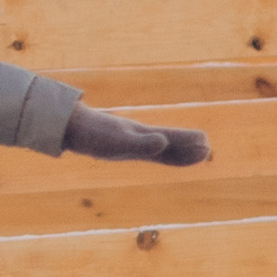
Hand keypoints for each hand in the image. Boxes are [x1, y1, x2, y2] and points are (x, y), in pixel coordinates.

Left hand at [63, 105, 210, 168]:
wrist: (70, 124)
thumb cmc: (93, 134)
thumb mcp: (117, 142)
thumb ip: (141, 143)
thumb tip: (163, 142)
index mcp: (144, 135)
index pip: (173, 141)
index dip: (188, 144)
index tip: (206, 146)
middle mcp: (140, 136)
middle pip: (170, 143)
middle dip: (188, 148)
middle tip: (207, 149)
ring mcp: (130, 139)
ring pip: (159, 146)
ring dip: (177, 150)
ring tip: (191, 152)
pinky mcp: (119, 144)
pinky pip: (145, 149)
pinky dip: (158, 151)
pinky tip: (157, 151)